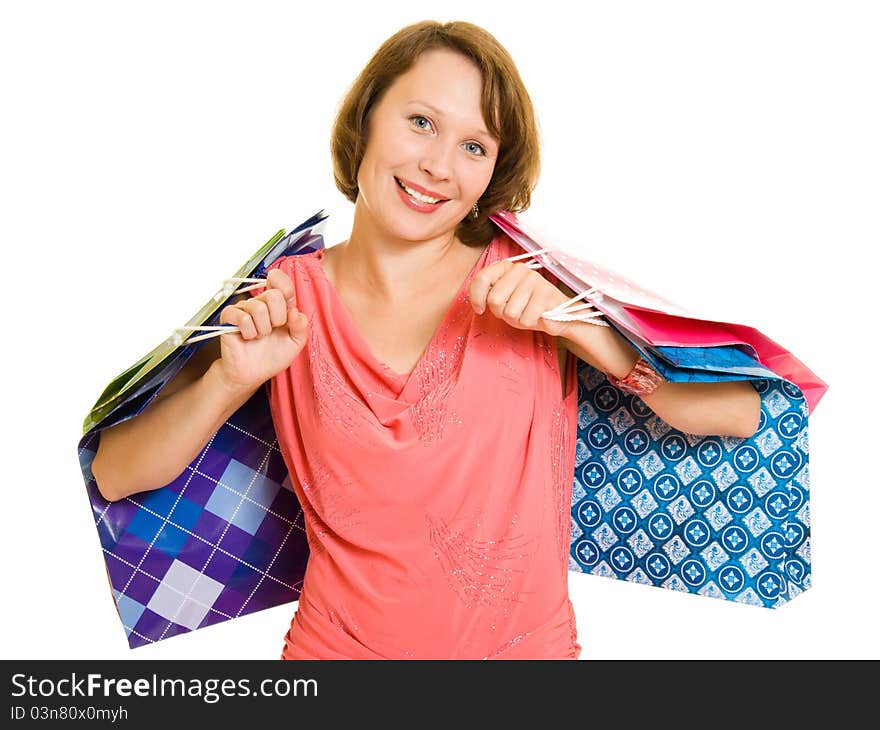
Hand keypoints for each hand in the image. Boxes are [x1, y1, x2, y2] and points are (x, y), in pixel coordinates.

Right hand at [214, 267, 308, 390]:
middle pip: (273, 295)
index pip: (279, 279)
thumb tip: (295, 311)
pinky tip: (248, 337)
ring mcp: (244, 309)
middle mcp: (261, 303)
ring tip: (259, 336)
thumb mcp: (295, 343)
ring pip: (258, 308)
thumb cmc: (272, 356)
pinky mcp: (229, 317)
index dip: (285, 286)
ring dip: (263, 329)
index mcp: (278, 304)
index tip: (288, 303)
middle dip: (278, 318)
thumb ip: (301, 326)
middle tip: (274, 329)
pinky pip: (242, 318)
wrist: (252, 374)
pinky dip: (249, 332)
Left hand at [468, 260, 574, 336]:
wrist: (557, 313)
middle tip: (512, 311)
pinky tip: (535, 316)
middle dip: (500, 312)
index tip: (480, 309)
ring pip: (510, 312)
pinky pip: (525, 319)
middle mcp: (520, 269)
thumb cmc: (526, 306)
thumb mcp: (504, 298)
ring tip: (525, 312)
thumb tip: (477, 301)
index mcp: (506, 267)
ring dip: (516, 319)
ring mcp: (534, 280)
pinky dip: (528, 323)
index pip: (482, 278)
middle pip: (495, 299)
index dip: (476, 298)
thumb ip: (489, 293)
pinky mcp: (546, 295)